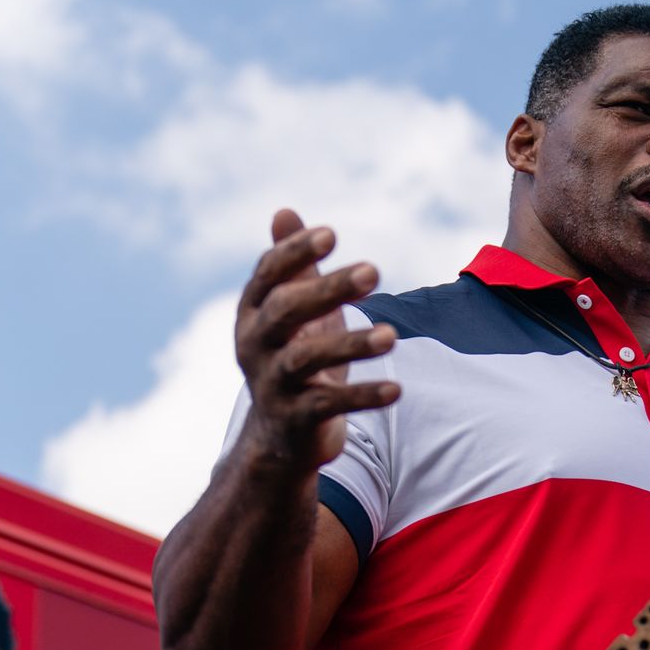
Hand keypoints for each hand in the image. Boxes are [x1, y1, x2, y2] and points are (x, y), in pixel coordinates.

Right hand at [235, 209, 400, 470]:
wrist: (278, 438)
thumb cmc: (291, 360)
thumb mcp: (290, 313)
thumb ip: (292, 267)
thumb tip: (284, 211)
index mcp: (252, 314)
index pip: (268, 275)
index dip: (295, 253)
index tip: (331, 234)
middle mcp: (254, 346)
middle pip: (286, 311)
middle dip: (327, 290)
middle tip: (373, 271)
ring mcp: (271, 385)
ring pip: (307, 359)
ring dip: (351, 345)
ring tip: (391, 335)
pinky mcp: (294, 420)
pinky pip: (329, 405)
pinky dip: (363, 396)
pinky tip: (396, 389)